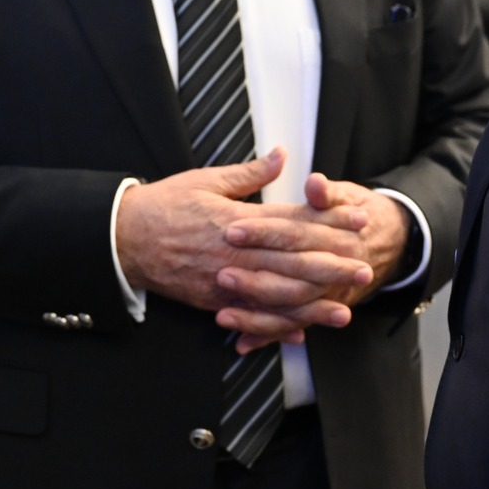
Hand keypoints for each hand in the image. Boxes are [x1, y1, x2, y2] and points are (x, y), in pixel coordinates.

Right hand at [115, 149, 373, 338]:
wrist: (124, 238)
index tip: (358, 220)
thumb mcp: (206, 180)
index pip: (293, 219)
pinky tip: (300, 333)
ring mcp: (224, 281)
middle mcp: (235, 253)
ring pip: (276, 295)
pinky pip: (250, 317)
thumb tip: (281, 156)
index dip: (330, 220)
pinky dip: (275, 327)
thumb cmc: (165, 204)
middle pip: (292, 261)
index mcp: (237, 218)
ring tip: (344, 309)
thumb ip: (250, 173)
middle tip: (364, 269)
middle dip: (333, 266)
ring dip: (312, 304)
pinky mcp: (213, 300)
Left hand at [217, 174, 409, 349]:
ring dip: (257, 317)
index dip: (264, 233)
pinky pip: (291, 328)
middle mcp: (332, 272)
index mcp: (334, 237)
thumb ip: (326, 192)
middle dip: (255, 280)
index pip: (295, 235)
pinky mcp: (317, 310)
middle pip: (290, 278)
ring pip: (290, 311)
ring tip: (224, 316)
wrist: (390, 242)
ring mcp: (325, 295)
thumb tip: (315, 183)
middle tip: (222, 275)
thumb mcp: (345, 195)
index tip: (232, 230)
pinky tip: (242, 343)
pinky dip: (266, 337)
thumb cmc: (357, 214)